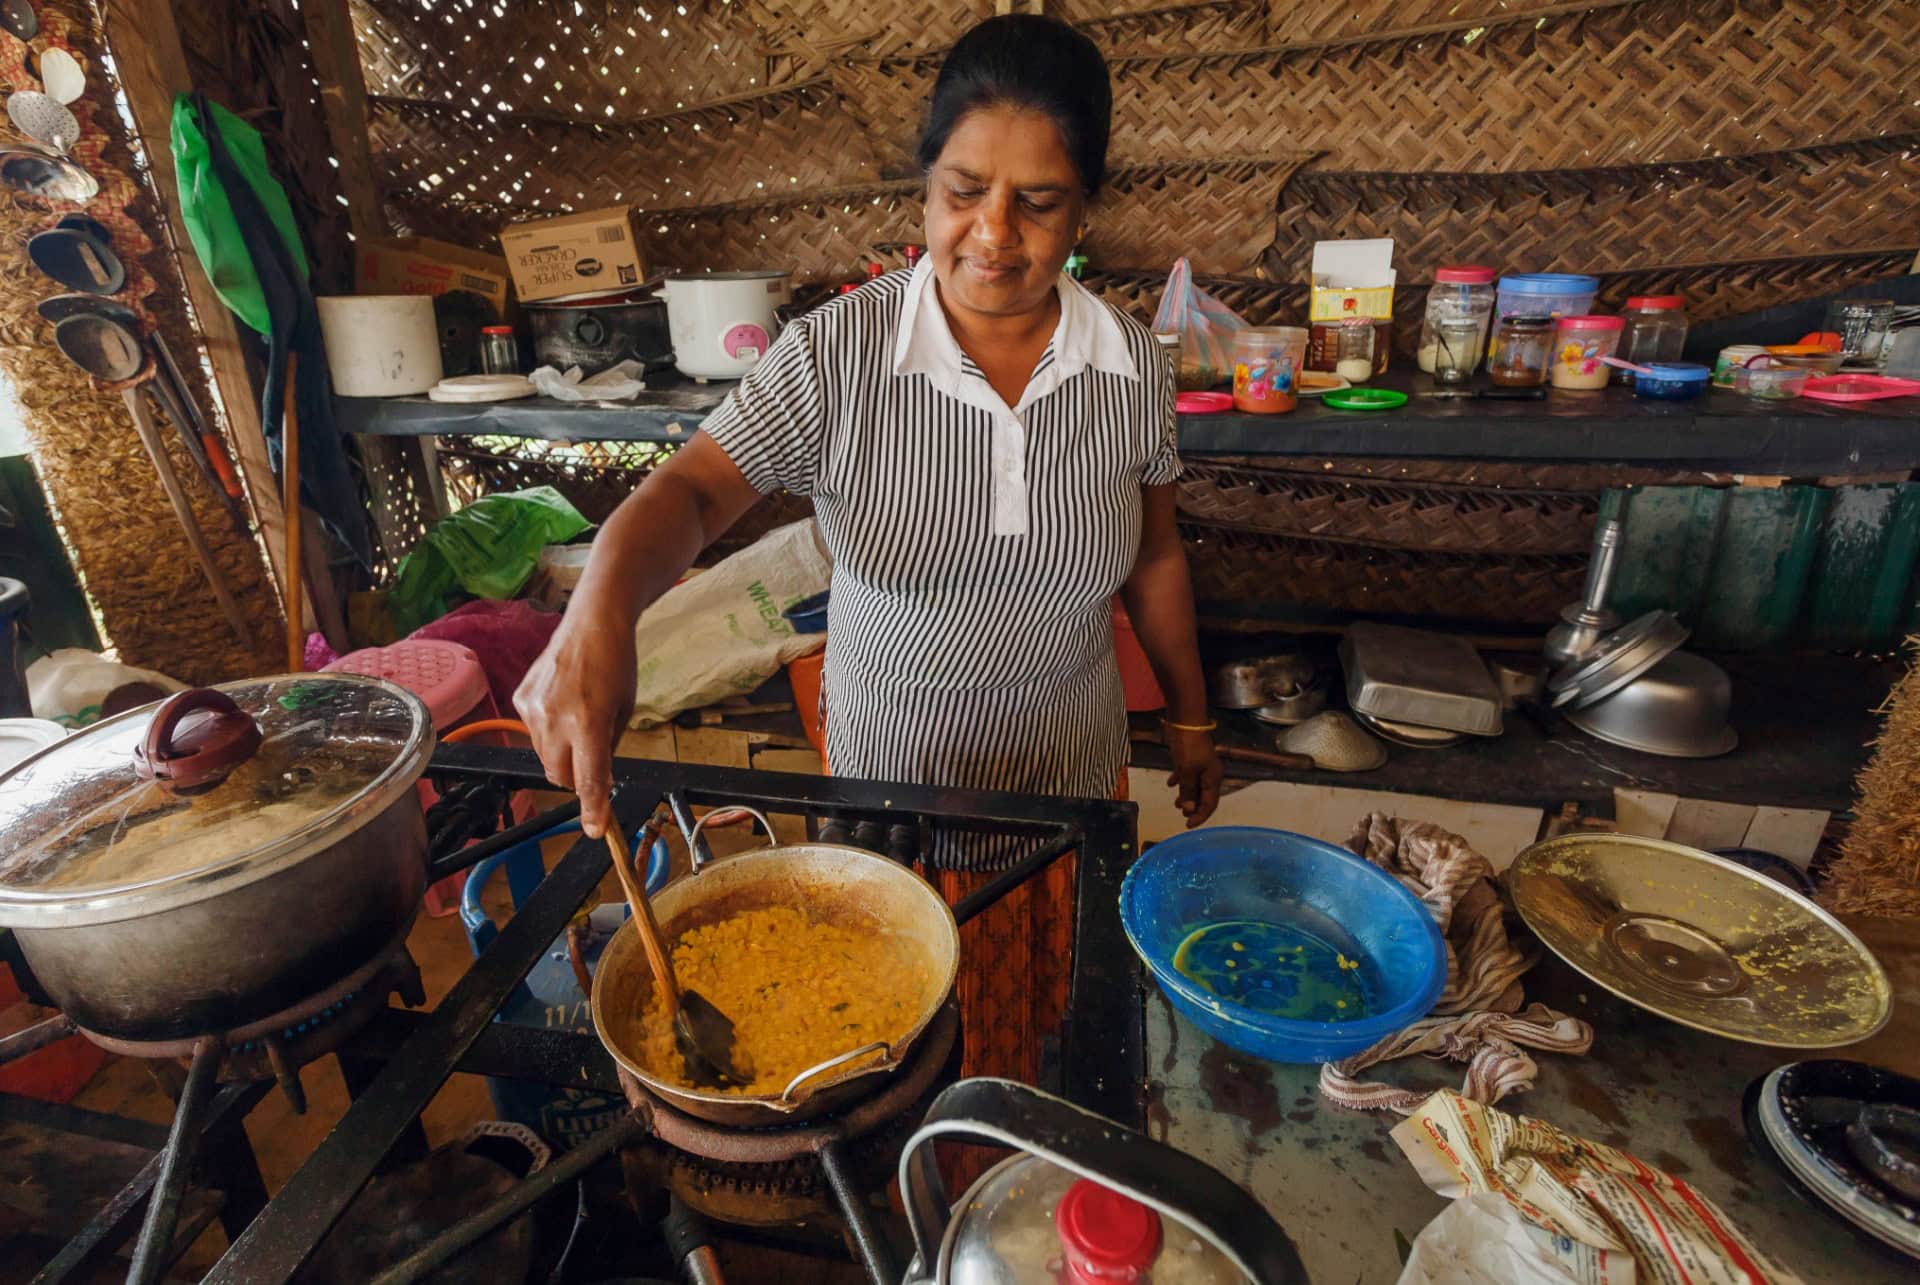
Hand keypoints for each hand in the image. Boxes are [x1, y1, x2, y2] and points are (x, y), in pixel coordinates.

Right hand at [513, 606, 636, 838]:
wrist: (592, 622)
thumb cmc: (616, 664)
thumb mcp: (623, 710)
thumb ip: (608, 748)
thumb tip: (595, 777)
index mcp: (590, 722)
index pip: (588, 777)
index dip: (592, 807)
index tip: (595, 829)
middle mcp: (556, 718)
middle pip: (560, 776)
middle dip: (576, 778)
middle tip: (591, 756)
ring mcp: (533, 709)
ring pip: (545, 757)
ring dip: (562, 754)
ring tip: (578, 719)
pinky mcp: (521, 699)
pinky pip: (533, 733)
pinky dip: (548, 730)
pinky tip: (562, 704)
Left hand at [1162, 724, 1222, 826]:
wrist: (1185, 720)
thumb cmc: (1188, 747)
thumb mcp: (1187, 771)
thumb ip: (1188, 791)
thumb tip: (1188, 810)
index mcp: (1213, 778)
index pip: (1210, 804)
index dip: (1200, 816)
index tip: (1188, 825)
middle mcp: (1210, 773)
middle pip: (1204, 796)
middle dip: (1193, 807)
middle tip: (1182, 816)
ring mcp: (1202, 765)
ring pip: (1195, 786)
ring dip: (1186, 796)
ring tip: (1175, 804)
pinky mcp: (1192, 758)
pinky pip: (1188, 775)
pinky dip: (1181, 781)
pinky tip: (1170, 784)